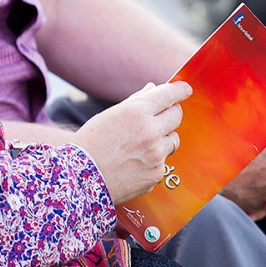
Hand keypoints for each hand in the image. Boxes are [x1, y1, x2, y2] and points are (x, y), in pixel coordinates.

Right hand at [74, 81, 191, 203]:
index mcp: (138, 111)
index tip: (185, 89)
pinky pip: (164, 161)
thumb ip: (136, 101)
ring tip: (141, 145)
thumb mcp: (110, 115)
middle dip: (171, 113)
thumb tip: (153, 89)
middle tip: (161, 116)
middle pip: (177, 116)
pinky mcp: (156, 174)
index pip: (170, 94)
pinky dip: (154, 160)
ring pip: (173, 140)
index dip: (180, 90)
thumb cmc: (92, 143)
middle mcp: (151, 131)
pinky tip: (135, 163)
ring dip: (163, 139)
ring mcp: (156, 154)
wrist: (80, 178)